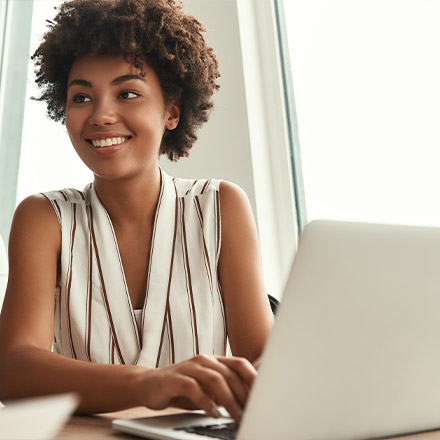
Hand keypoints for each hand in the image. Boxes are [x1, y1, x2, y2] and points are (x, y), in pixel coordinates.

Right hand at [135, 355, 256, 421]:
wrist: (149, 384)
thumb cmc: (182, 388)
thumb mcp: (207, 388)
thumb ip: (225, 390)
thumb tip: (250, 402)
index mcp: (214, 360)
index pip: (240, 364)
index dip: (254, 379)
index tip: (265, 397)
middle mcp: (204, 360)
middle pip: (230, 373)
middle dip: (243, 395)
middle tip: (252, 413)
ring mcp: (189, 367)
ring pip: (215, 379)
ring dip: (228, 399)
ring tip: (236, 416)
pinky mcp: (174, 378)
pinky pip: (193, 387)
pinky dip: (206, 401)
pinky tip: (212, 413)